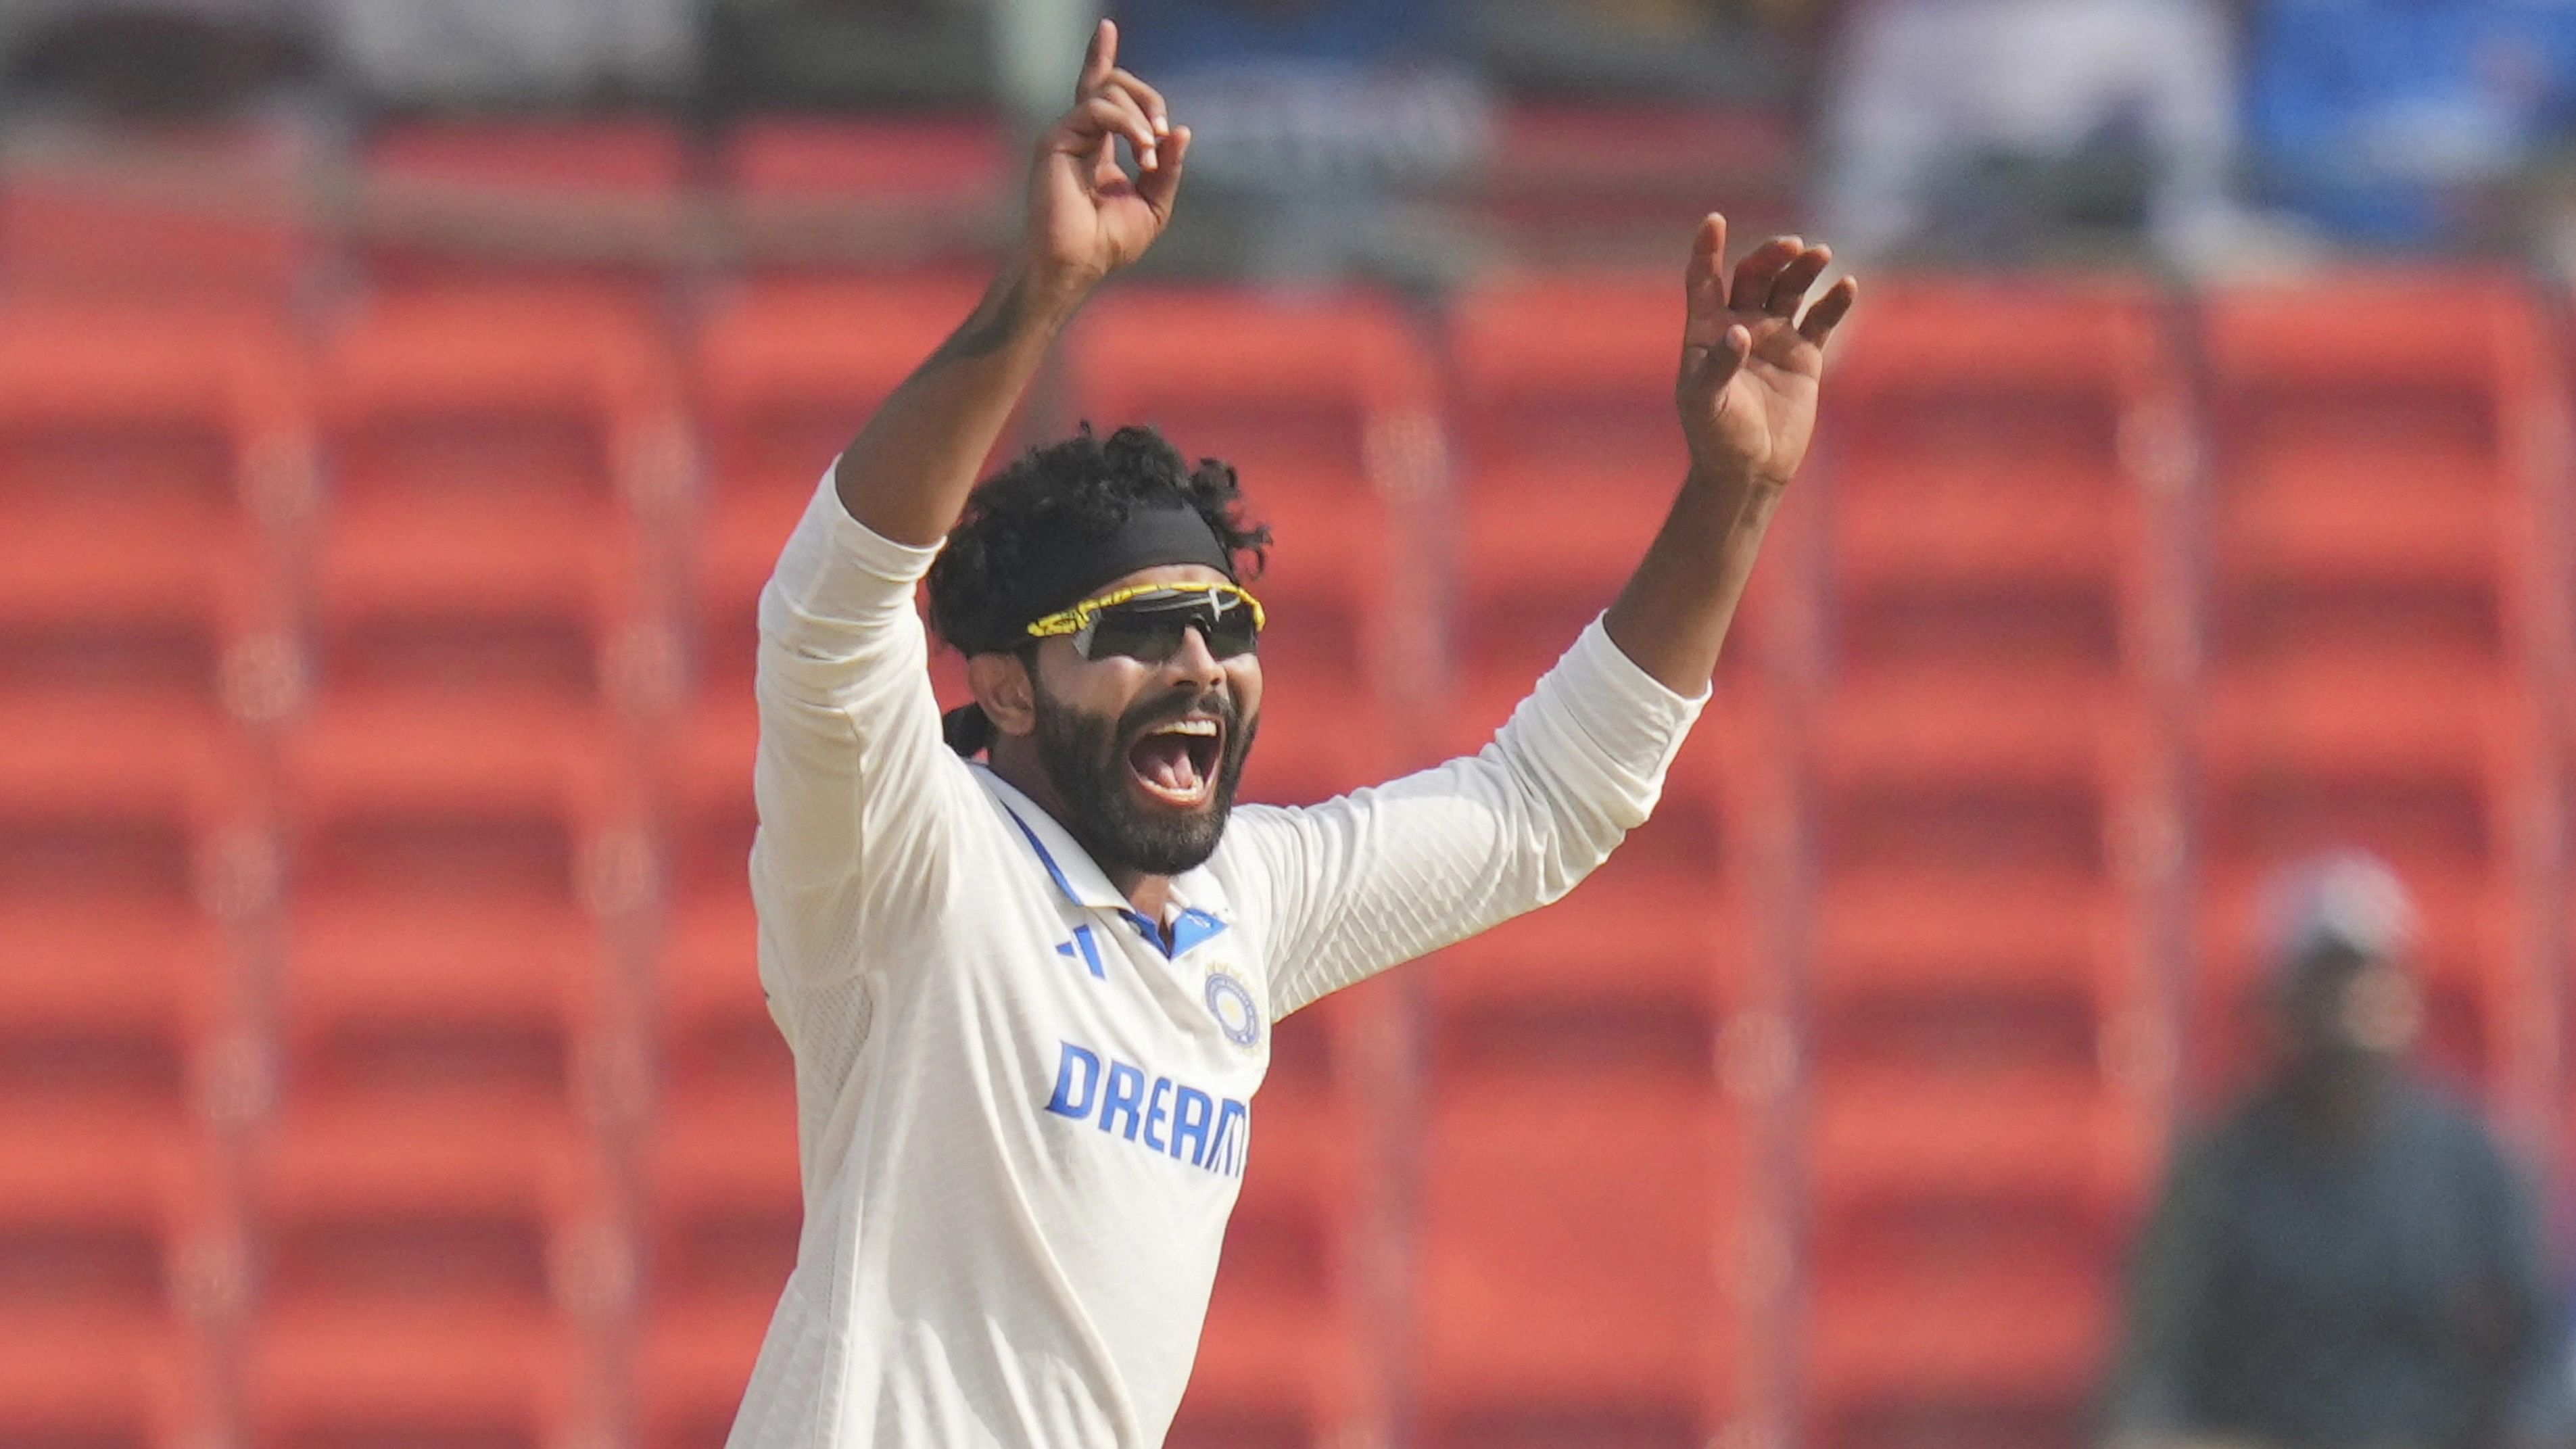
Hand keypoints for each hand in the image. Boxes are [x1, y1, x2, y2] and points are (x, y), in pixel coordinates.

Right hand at [1024, 20, 1190, 291]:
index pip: (1101, 92)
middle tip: (1161, 133)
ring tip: (1148, 152)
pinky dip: (1126, 123)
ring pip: (1108, 90)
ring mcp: (1066, 134)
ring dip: (1140, 116)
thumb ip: (1167, 167)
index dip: (1102, 59)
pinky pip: (1097, 107)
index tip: (1108, 27)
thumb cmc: (1110, 242)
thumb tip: (1181, 131)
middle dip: (1148, 98)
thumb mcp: (1154, 203)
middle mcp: (1079, 134)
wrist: (1080, 262)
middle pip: (1112, 83)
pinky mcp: (1056, 139)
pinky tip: (1140, 148)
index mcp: (1097, 146)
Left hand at [1674, 214, 1856, 490]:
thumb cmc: (1716, 436)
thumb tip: (1740, 330)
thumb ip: (1718, 366)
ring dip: (1804, 269)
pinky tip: (1847, 286)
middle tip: (1792, 246)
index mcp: (1705, 329)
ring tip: (1821, 254)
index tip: (1714, 220)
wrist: (1750, 468)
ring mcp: (1774, 335)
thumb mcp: (1705, 403)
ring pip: (1790, 289)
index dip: (1706, 249)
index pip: (1704, 278)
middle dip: (1771, 256)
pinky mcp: (1804, 354)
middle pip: (1755, 275)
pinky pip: (1821, 318)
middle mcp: (1739, 323)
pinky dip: (1834, 301)